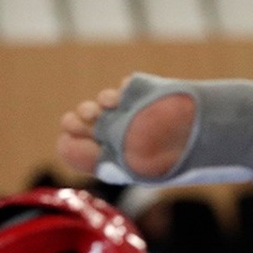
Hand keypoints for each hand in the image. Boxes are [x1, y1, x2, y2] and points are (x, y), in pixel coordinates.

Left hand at [56, 76, 194, 178]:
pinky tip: (120, 100)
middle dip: (82, 117)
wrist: (190, 136)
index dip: (75, 134)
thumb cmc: (157, 158)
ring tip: (101, 108)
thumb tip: (61, 143)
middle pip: (93, 121)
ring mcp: (138, 114)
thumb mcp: (118, 164)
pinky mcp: (149, 96)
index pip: (87, 143)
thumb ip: (85, 157)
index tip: (70, 129)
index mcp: (119, 156)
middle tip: (78, 119)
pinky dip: (120, 91)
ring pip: (106, 104)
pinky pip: (126, 88)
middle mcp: (126, 135)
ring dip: (98, 104)